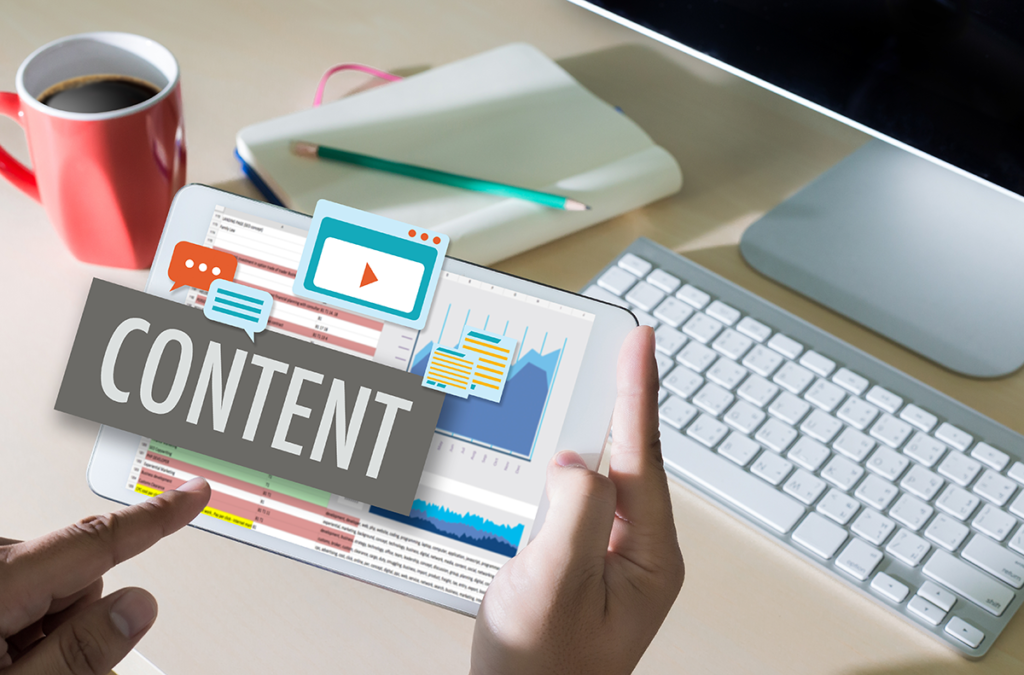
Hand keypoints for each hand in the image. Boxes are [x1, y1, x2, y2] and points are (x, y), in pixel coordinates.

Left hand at [0, 477, 209, 673]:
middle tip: (43, 670)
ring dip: (45, 627)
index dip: (156, 516)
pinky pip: (24, 593)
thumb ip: (79, 651)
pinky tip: (4, 659)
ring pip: (50, 589)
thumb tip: (138, 607)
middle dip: (76, 619)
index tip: (193, 493)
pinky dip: (24, 622)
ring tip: (17, 669)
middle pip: (76, 576)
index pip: (97, 540)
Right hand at [471, 326, 683, 674]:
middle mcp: (638, 549)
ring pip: (604, 473)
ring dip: (592, 427)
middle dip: (621, 397)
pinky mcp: (582, 556)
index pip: (642, 456)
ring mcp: (611, 552)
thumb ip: (571, 518)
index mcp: (648, 556)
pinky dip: (563, 463)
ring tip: (592, 379)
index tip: (637, 340)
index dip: (637, 391)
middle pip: (630, 455)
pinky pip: (578, 496)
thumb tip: (576, 463)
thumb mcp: (553, 590)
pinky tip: (554, 446)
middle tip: (616, 344)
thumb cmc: (543, 672)